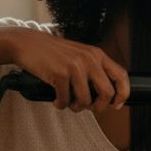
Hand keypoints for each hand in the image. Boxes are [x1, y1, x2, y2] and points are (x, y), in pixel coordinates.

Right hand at [9, 30, 129, 111]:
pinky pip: (65, 100)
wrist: (27, 43)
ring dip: (76, 107)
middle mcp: (89, 59)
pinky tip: (56, 99)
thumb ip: (93, 69)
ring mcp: (75, 66)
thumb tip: (105, 94)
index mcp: (97, 55)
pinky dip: (60, 104)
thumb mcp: (79, 55)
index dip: (123, 94)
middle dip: (98, 107)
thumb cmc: (52, 52)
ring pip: (85, 100)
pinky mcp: (60, 74)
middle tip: (88, 107)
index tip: (116, 105)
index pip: (121, 75)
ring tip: (69, 102)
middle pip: (107, 93)